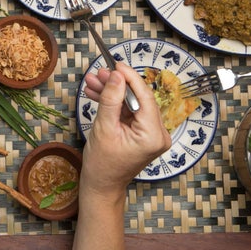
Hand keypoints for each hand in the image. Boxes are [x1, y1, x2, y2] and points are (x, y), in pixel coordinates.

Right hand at [80, 63, 170, 197]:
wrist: (101, 185)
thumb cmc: (102, 164)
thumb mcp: (104, 128)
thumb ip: (111, 99)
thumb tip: (116, 75)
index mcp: (153, 135)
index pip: (144, 96)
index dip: (129, 77)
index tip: (115, 64)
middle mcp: (158, 134)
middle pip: (138, 98)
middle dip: (117, 84)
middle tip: (98, 73)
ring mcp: (152, 134)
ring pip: (132, 103)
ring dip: (112, 92)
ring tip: (92, 82)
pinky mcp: (143, 133)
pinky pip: (129, 111)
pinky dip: (114, 103)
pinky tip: (98, 93)